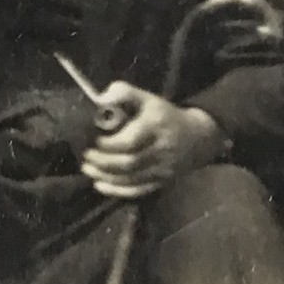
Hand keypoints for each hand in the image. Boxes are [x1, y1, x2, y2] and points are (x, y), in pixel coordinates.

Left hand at [80, 83, 226, 198]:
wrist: (198, 138)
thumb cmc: (166, 115)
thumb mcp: (148, 98)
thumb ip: (124, 92)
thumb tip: (100, 99)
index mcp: (156, 126)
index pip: (130, 141)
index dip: (109, 145)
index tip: (93, 140)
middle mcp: (161, 150)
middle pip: (129, 163)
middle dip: (103, 162)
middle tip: (85, 156)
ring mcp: (162, 169)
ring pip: (131, 179)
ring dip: (105, 177)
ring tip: (87, 169)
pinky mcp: (162, 182)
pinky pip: (138, 191)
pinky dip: (117, 191)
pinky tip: (100, 185)